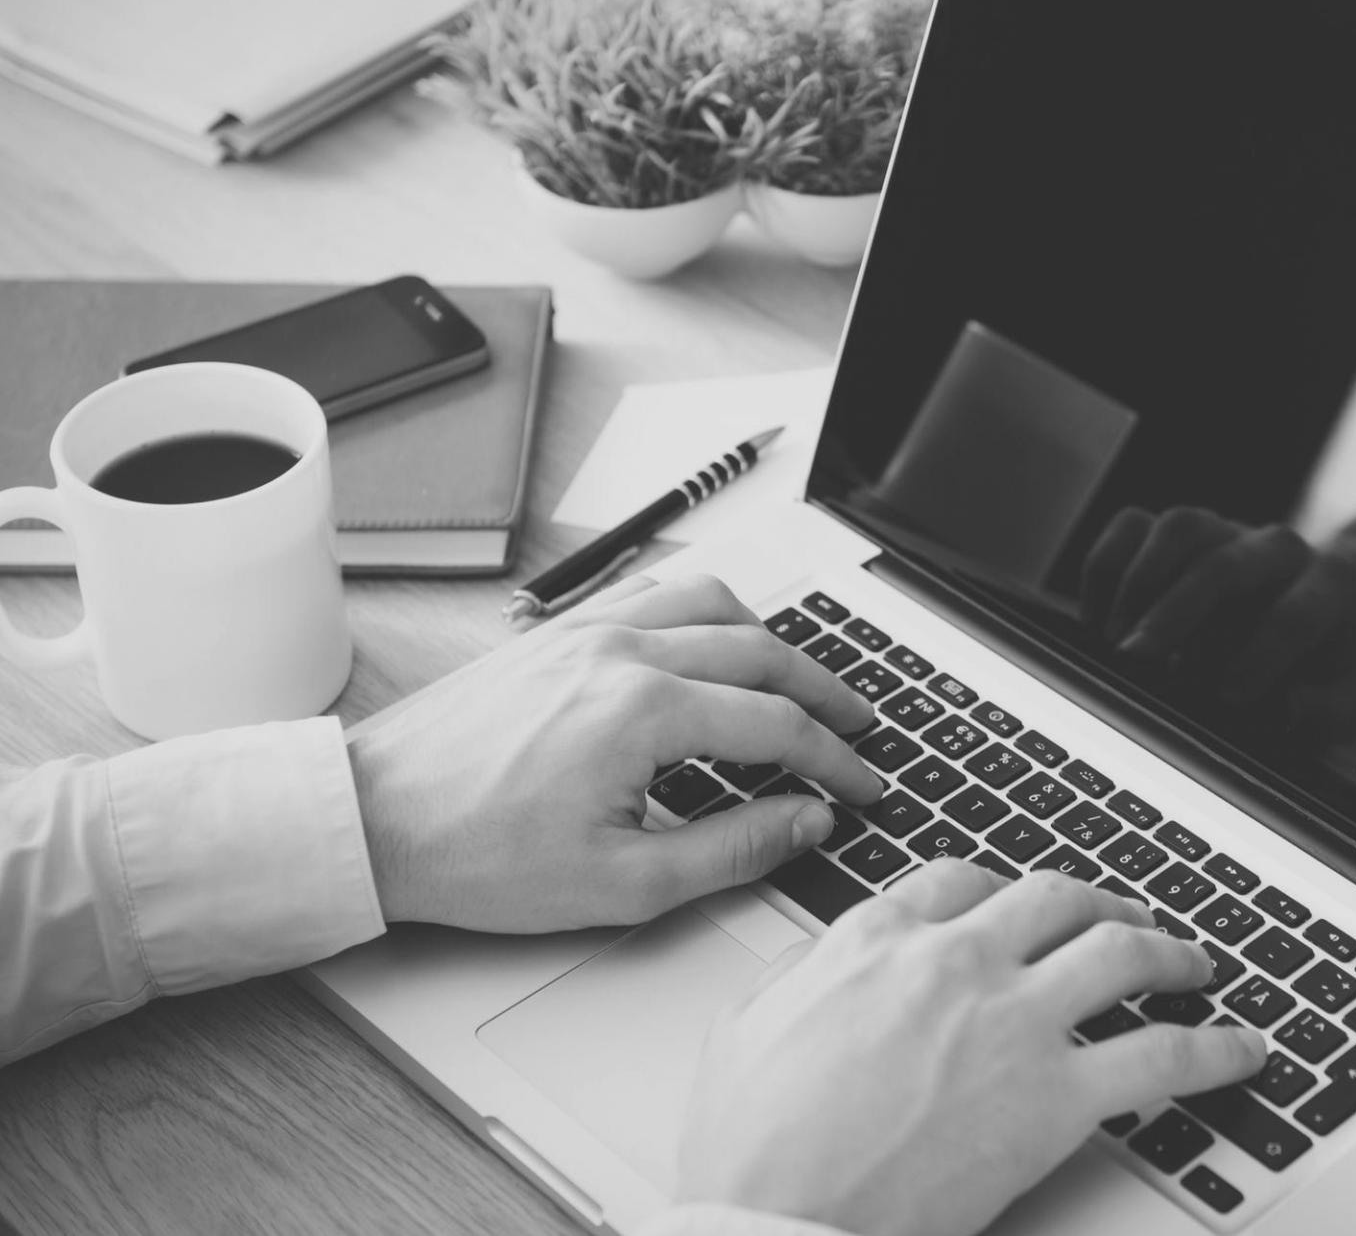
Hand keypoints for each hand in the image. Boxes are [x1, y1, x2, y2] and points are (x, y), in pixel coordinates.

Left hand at [345, 574, 883, 930]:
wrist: (372, 819)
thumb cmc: (476, 855)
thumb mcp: (622, 884)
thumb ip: (732, 850)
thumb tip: (804, 822)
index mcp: (644, 712)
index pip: (777, 724)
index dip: (835, 760)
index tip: (863, 785)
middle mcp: (622, 653)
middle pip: (761, 649)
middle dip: (824, 690)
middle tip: (857, 726)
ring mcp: (586, 633)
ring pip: (710, 603)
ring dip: (769, 638)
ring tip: (797, 679)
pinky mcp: (556, 634)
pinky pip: (651, 593)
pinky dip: (702, 612)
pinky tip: (710, 642)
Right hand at [679, 861, 1268, 1235]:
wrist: (770, 1225)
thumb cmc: (749, 1151)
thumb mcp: (746, 1028)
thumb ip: (800, 976)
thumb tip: (823, 962)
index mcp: (876, 939)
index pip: (960, 882)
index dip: (1001, 891)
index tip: (1019, 906)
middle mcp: (954, 960)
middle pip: (1052, 898)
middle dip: (1097, 902)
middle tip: (1120, 917)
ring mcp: (1013, 1020)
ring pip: (1119, 950)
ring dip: (1168, 948)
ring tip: (1194, 963)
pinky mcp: (1057, 1096)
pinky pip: (1163, 1055)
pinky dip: (1216, 1048)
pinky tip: (1242, 1051)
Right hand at [1080, 506, 1355, 738]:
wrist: (1316, 631)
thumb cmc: (1326, 676)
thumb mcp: (1347, 706)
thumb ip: (1325, 713)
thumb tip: (1282, 711)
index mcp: (1332, 585)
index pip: (1296, 613)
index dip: (1260, 656)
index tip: (1227, 698)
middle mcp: (1278, 549)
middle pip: (1225, 563)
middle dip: (1175, 613)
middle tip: (1137, 661)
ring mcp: (1226, 533)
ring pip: (1179, 528)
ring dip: (1138, 584)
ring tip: (1117, 644)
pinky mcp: (1182, 536)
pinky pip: (1132, 526)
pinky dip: (1106, 568)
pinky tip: (1098, 624)